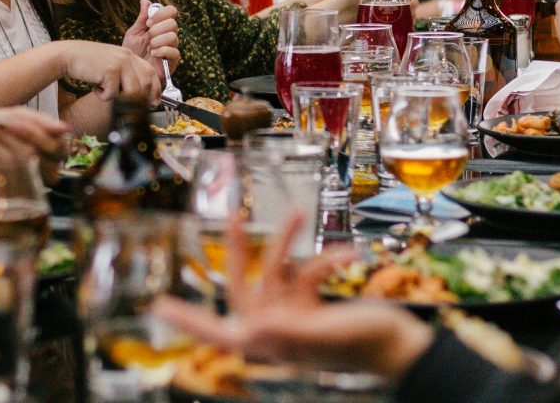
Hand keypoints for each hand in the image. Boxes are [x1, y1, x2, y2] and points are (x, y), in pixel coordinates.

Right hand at [49, 40, 162, 99]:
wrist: (68, 55)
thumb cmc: (88, 63)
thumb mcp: (111, 64)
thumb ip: (126, 74)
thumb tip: (140, 94)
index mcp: (129, 55)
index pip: (151, 73)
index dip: (155, 89)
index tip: (154, 102)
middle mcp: (127, 57)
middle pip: (144, 85)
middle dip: (138, 99)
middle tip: (127, 104)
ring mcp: (119, 63)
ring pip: (132, 92)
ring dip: (118, 97)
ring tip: (105, 91)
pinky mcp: (110, 71)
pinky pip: (113, 94)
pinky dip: (103, 96)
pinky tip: (95, 87)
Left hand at [121, 0, 181, 69]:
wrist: (130, 71)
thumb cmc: (133, 53)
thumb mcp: (134, 33)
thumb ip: (142, 18)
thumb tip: (145, 0)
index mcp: (161, 26)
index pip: (171, 11)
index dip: (161, 14)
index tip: (148, 23)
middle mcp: (168, 35)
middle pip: (173, 23)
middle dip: (157, 29)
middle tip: (148, 37)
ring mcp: (171, 48)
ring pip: (173, 36)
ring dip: (158, 41)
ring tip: (150, 48)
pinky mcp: (173, 61)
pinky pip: (174, 52)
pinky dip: (162, 51)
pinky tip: (153, 54)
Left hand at [153, 214, 435, 378]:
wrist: (401, 346)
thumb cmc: (366, 347)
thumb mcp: (324, 338)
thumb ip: (288, 333)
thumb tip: (250, 331)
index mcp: (270, 341)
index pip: (217, 331)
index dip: (187, 320)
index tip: (158, 305)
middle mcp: (276, 327)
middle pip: (243, 285)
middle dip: (239, 250)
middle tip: (232, 217)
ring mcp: (294, 314)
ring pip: (278, 269)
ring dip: (288, 241)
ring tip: (296, 212)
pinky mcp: (314, 303)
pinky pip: (309, 271)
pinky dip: (326, 259)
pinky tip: (346, 254)